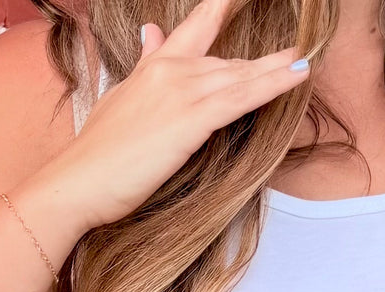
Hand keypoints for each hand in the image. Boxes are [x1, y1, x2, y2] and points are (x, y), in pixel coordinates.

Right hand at [44, 0, 309, 231]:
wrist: (79, 181)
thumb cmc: (99, 153)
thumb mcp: (123, 98)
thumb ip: (145, 66)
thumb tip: (150, 33)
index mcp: (156, 66)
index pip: (197, 26)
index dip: (223, 8)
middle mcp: (170, 70)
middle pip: (227, 59)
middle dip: (265, 57)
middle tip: (297, 47)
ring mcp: (180, 92)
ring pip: (238, 75)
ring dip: (276, 69)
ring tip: (305, 60)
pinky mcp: (190, 120)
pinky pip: (240, 98)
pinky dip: (272, 86)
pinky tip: (297, 76)